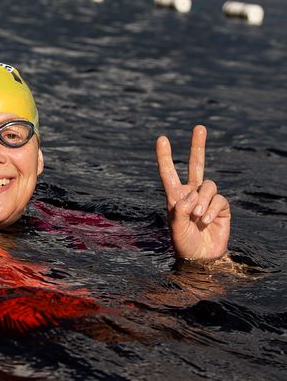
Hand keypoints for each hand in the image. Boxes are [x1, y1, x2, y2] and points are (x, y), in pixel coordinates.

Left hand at [156, 125, 230, 259]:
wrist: (201, 257)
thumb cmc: (184, 243)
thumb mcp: (175, 228)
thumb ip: (180, 212)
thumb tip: (190, 197)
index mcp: (175, 196)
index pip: (169, 173)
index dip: (165, 157)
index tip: (162, 139)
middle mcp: (191, 193)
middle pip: (196, 165)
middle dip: (197, 146)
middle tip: (200, 127)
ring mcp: (207, 199)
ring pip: (208, 186)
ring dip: (202, 201)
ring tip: (197, 217)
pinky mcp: (221, 206)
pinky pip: (218, 199)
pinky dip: (211, 210)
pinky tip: (206, 221)